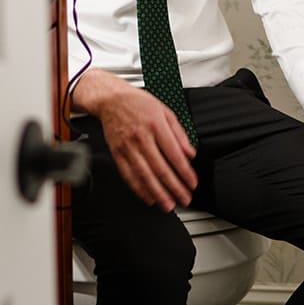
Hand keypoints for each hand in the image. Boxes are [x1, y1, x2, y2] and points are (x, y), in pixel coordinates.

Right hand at [75, 69, 197, 210]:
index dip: (185, 172)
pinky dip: (139, 189)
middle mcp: (142, 138)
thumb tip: (190, 152)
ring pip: (144, 175)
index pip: (174, 154)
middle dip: (174, 187)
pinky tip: (148, 197)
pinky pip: (128, 175)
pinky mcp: (117, 153)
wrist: (111, 99)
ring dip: (158, 193)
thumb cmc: (138, 103)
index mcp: (156, 126)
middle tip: (184, 199)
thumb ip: (179, 133)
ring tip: (168, 205)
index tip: (192, 183)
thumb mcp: (165, 111)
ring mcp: (128, 147)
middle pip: (160, 168)